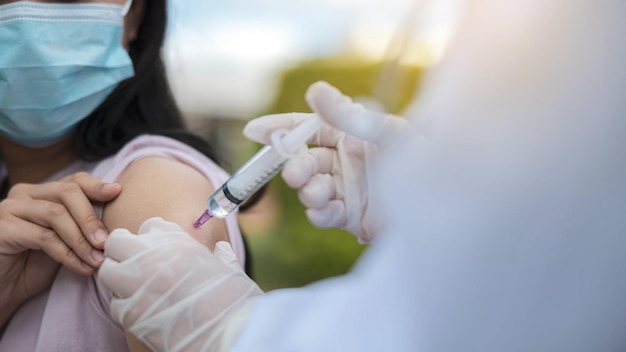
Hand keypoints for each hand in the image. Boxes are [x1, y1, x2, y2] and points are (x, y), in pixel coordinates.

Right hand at [0, 172, 121, 315]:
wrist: (3, 291)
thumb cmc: (35, 265)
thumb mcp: (65, 240)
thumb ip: (82, 225)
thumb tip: (118, 220)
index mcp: (42, 192)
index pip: (74, 181)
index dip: (96, 186)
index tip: (118, 192)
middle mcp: (24, 194)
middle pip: (67, 192)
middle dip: (91, 218)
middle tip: (106, 242)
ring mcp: (10, 208)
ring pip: (56, 215)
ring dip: (82, 240)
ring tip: (97, 259)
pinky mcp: (2, 228)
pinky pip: (44, 237)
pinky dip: (68, 254)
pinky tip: (82, 268)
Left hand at [99, 217, 262, 351]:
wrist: (228, 336)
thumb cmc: (235, 304)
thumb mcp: (231, 272)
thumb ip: (223, 257)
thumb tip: (222, 249)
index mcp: (180, 244)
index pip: (150, 225)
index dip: (152, 238)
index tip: (158, 249)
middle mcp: (154, 258)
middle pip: (117, 241)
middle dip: (122, 250)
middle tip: (134, 263)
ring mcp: (138, 285)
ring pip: (107, 270)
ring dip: (117, 276)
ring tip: (133, 286)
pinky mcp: (130, 313)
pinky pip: (114, 303)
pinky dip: (123, 305)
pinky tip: (139, 310)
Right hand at [244, 81, 408, 241]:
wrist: (443, 206)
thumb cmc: (423, 160)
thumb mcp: (388, 133)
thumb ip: (349, 117)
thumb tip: (314, 90)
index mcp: (350, 135)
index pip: (308, 128)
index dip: (280, 128)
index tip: (254, 131)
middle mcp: (344, 161)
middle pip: (304, 161)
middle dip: (295, 166)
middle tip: (298, 173)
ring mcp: (345, 189)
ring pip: (310, 188)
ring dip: (309, 190)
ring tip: (321, 192)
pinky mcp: (349, 217)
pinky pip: (323, 214)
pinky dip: (319, 212)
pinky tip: (324, 209)